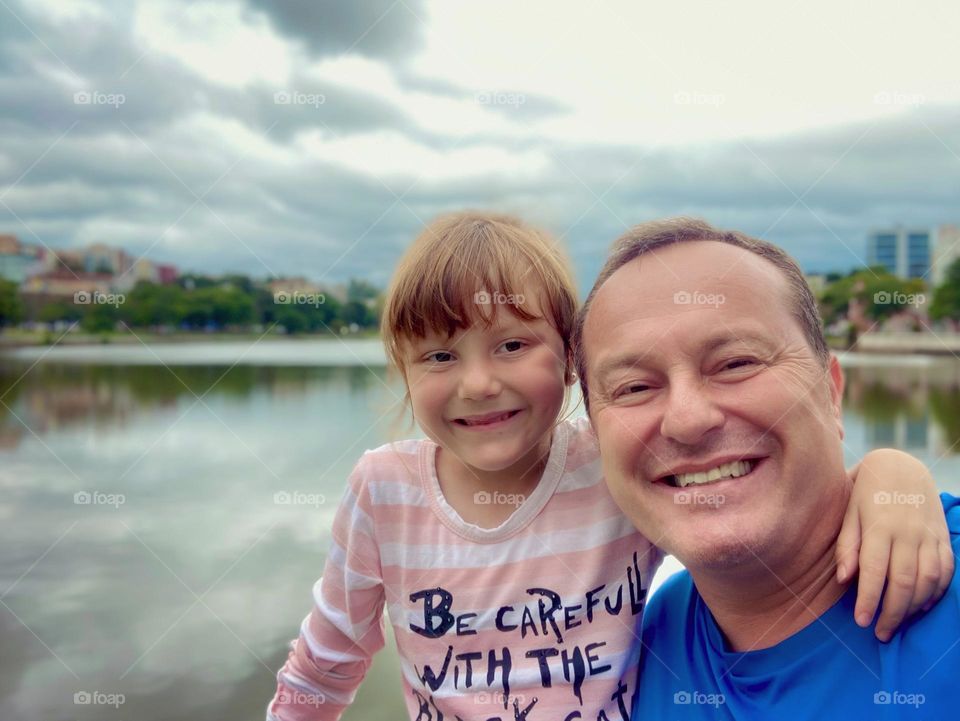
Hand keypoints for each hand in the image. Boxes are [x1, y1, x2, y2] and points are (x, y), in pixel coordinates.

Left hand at [836, 449, 953, 641]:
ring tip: (896, 623)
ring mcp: (929, 535)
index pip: (874, 571)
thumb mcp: (849, 513)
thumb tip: (844, 579)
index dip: (868, 600)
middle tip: (879, 633)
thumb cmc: (866, 493)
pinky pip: (945, 572)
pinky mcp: (942, 537)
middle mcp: (907, 533)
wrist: (901, 467)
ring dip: (914, 607)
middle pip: (903, 582)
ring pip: (928, 581)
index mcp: (879, 526)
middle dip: (891, 612)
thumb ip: (847, 546)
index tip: (861, 622)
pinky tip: (920, 606)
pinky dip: (935, 593)